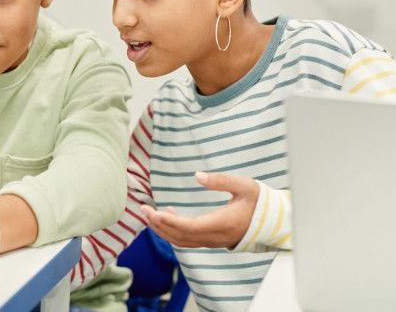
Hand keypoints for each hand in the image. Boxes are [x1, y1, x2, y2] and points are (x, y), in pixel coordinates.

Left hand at [140, 172, 259, 248]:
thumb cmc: (259, 201)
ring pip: (182, 241)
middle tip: (144, 210)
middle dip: (159, 225)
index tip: (152, 211)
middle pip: (180, 237)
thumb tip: (198, 175)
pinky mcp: (212, 240)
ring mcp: (213, 241)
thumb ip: (221, 180)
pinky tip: (169, 216)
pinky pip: (188, 240)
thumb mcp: (244, 186)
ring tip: (150, 214)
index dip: (167, 222)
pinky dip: (174, 232)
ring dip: (164, 230)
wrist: (274, 221)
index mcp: (220, 224)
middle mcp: (214, 236)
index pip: (187, 228)